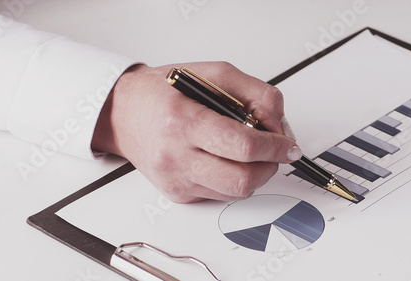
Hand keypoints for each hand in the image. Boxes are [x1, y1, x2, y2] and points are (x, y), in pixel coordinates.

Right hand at [92, 62, 300, 202]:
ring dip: (255, 175)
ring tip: (251, 154)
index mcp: (183, 120)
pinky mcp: (177, 194)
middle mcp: (175, 156)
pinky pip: (220, 196)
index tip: (287, 145)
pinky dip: (234, 180)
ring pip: (235, 192)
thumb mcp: (213, 73)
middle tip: (274, 152)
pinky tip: (227, 160)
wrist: (123, 113)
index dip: (275, 147)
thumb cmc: (164, 91)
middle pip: (242, 180)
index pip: (242, 146)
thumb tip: (278, 125)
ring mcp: (175, 180)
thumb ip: (255, 93)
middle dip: (269, 167)